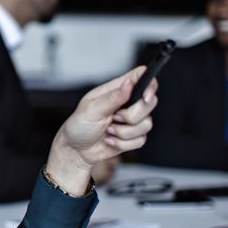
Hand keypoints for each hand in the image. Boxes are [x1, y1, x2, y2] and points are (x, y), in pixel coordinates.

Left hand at [46, 66, 156, 194]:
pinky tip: (110, 140)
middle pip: (151, 102)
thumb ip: (112, 98)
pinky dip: (123, 143)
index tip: (145, 96)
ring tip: (108, 130)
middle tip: (114, 118)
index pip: (141, 77)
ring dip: (124, 132)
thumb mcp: (91, 110)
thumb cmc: (79, 126)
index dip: (149, 84)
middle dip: (132, 115)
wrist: (77, 150)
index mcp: (116, 90)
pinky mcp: (133, 136)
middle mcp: (127, 103)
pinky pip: (141, 140)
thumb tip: (129, 84)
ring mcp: (132, 120)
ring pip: (146, 124)